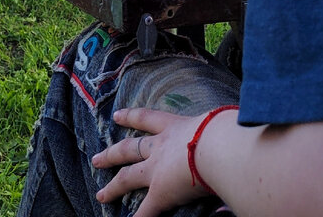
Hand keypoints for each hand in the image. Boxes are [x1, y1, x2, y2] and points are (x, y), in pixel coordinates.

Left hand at [92, 107, 211, 215]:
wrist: (219, 147)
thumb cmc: (223, 132)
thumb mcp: (216, 126)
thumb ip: (215, 130)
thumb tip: (227, 129)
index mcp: (174, 127)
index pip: (147, 119)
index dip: (130, 117)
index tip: (116, 115)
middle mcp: (160, 147)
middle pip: (129, 149)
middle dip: (112, 154)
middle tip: (96, 158)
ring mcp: (157, 171)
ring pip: (128, 178)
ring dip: (113, 187)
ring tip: (101, 195)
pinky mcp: (161, 193)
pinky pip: (146, 210)